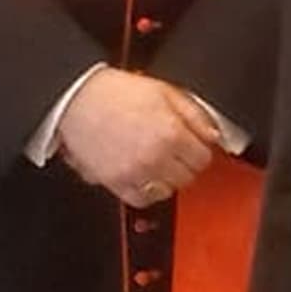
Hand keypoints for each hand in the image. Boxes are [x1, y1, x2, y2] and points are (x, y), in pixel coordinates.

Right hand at [56, 68, 222, 208]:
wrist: (77, 99)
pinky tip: (144, 176)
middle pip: (188, 177)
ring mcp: (135, 172)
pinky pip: (141, 199)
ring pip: (168, 191)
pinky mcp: (115, 182)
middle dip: (185, 164)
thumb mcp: (164, 92)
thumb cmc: (115, 93)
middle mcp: (155, 156)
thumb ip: (195, 114)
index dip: (200, 150)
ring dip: (168, 179)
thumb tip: (213, 134)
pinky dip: (147, 191)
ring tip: (159, 162)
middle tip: (176, 152)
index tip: (193, 146)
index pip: (203, 158)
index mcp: (170, 133)